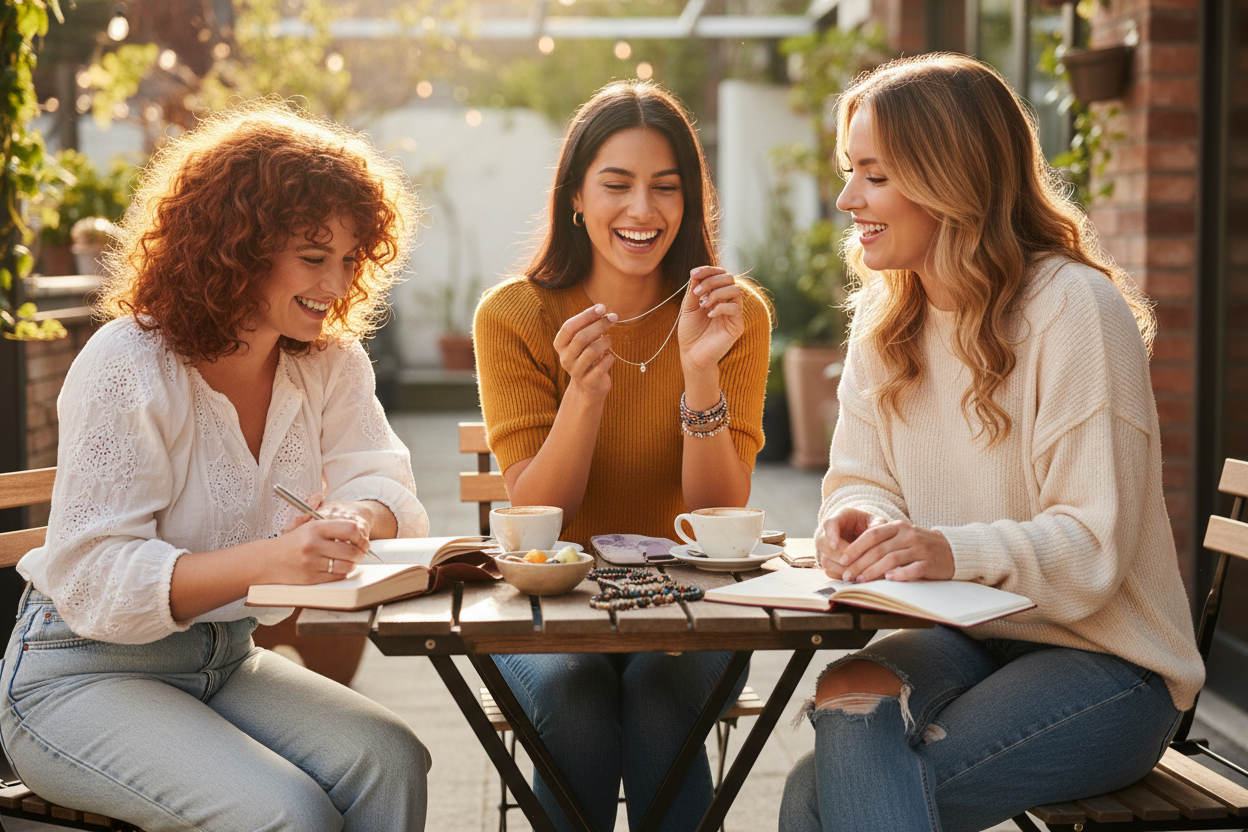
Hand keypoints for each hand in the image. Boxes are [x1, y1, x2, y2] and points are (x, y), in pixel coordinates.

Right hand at [267, 515, 369, 584]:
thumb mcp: (309, 527)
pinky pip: (337, 577)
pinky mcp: (310, 578)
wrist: (267, 560)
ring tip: (349, 561)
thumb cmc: (293, 543)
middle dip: (361, 553)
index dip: (362, 537)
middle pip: (352, 550)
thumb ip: (333, 528)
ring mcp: (312, 563)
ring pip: (347, 566)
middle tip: (360, 553)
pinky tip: (338, 568)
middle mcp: (313, 545)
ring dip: (353, 564)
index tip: (363, 540)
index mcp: (315, 528)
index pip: (351, 529)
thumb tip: (360, 534)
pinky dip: (342, 573)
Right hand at [554, 303, 617, 399]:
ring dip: (605, 342)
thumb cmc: (587, 355)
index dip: (586, 315)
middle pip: (581, 338)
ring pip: (591, 352)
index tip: (602, 307)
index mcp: (560, 344)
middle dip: (599, 325)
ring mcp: (575, 371)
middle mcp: (565, 358)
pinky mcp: (588, 382)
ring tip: (609, 340)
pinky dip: (609, 358)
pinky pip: (601, 367)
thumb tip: (603, 310)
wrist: (588, 387)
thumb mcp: (584, 340)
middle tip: (613, 318)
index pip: (569, 326)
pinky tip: (610, 356)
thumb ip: (589, 326)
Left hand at [678, 267, 744, 372]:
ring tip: (703, 304)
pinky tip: (709, 315)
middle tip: (697, 293)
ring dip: (717, 293)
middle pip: (729, 278)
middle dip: (711, 281)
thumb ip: (694, 290)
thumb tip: (696, 272)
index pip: (719, 274)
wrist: (691, 355)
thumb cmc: (690, 332)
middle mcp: (726, 301)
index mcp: (716, 295)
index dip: (708, 270)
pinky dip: (721, 307)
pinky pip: (736, 308)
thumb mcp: (688, 307)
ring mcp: (733, 313)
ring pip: (735, 290)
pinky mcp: (737, 325)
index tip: (693, 273)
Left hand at [818, 508, 953, 582]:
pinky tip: (888, 579)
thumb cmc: (919, 545)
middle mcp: (907, 535)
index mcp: (897, 527)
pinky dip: (899, 574)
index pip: (871, 535)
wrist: (951, 549)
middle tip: (847, 575)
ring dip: (874, 571)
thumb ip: (881, 542)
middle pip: (879, 549)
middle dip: (860, 564)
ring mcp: (919, 548)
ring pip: (892, 559)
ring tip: (862, 580)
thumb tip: (853, 558)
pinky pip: (912, 568)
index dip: (855, 547)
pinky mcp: (929, 562)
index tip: (842, 559)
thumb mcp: (900, 537)